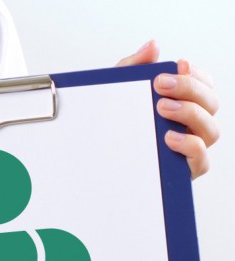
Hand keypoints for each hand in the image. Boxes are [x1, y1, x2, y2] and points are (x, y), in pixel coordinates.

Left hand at [116, 40, 219, 178]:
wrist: (94, 158)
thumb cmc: (113, 123)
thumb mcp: (117, 93)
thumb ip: (133, 67)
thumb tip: (153, 46)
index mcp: (183, 104)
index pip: (204, 85)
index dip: (197, 74)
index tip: (178, 64)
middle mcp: (192, 126)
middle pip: (211, 104)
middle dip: (190, 90)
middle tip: (160, 85)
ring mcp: (191, 149)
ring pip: (211, 131)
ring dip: (191, 115)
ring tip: (163, 109)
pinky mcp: (184, 171)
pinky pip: (201, 161)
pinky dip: (190, 147)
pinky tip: (169, 138)